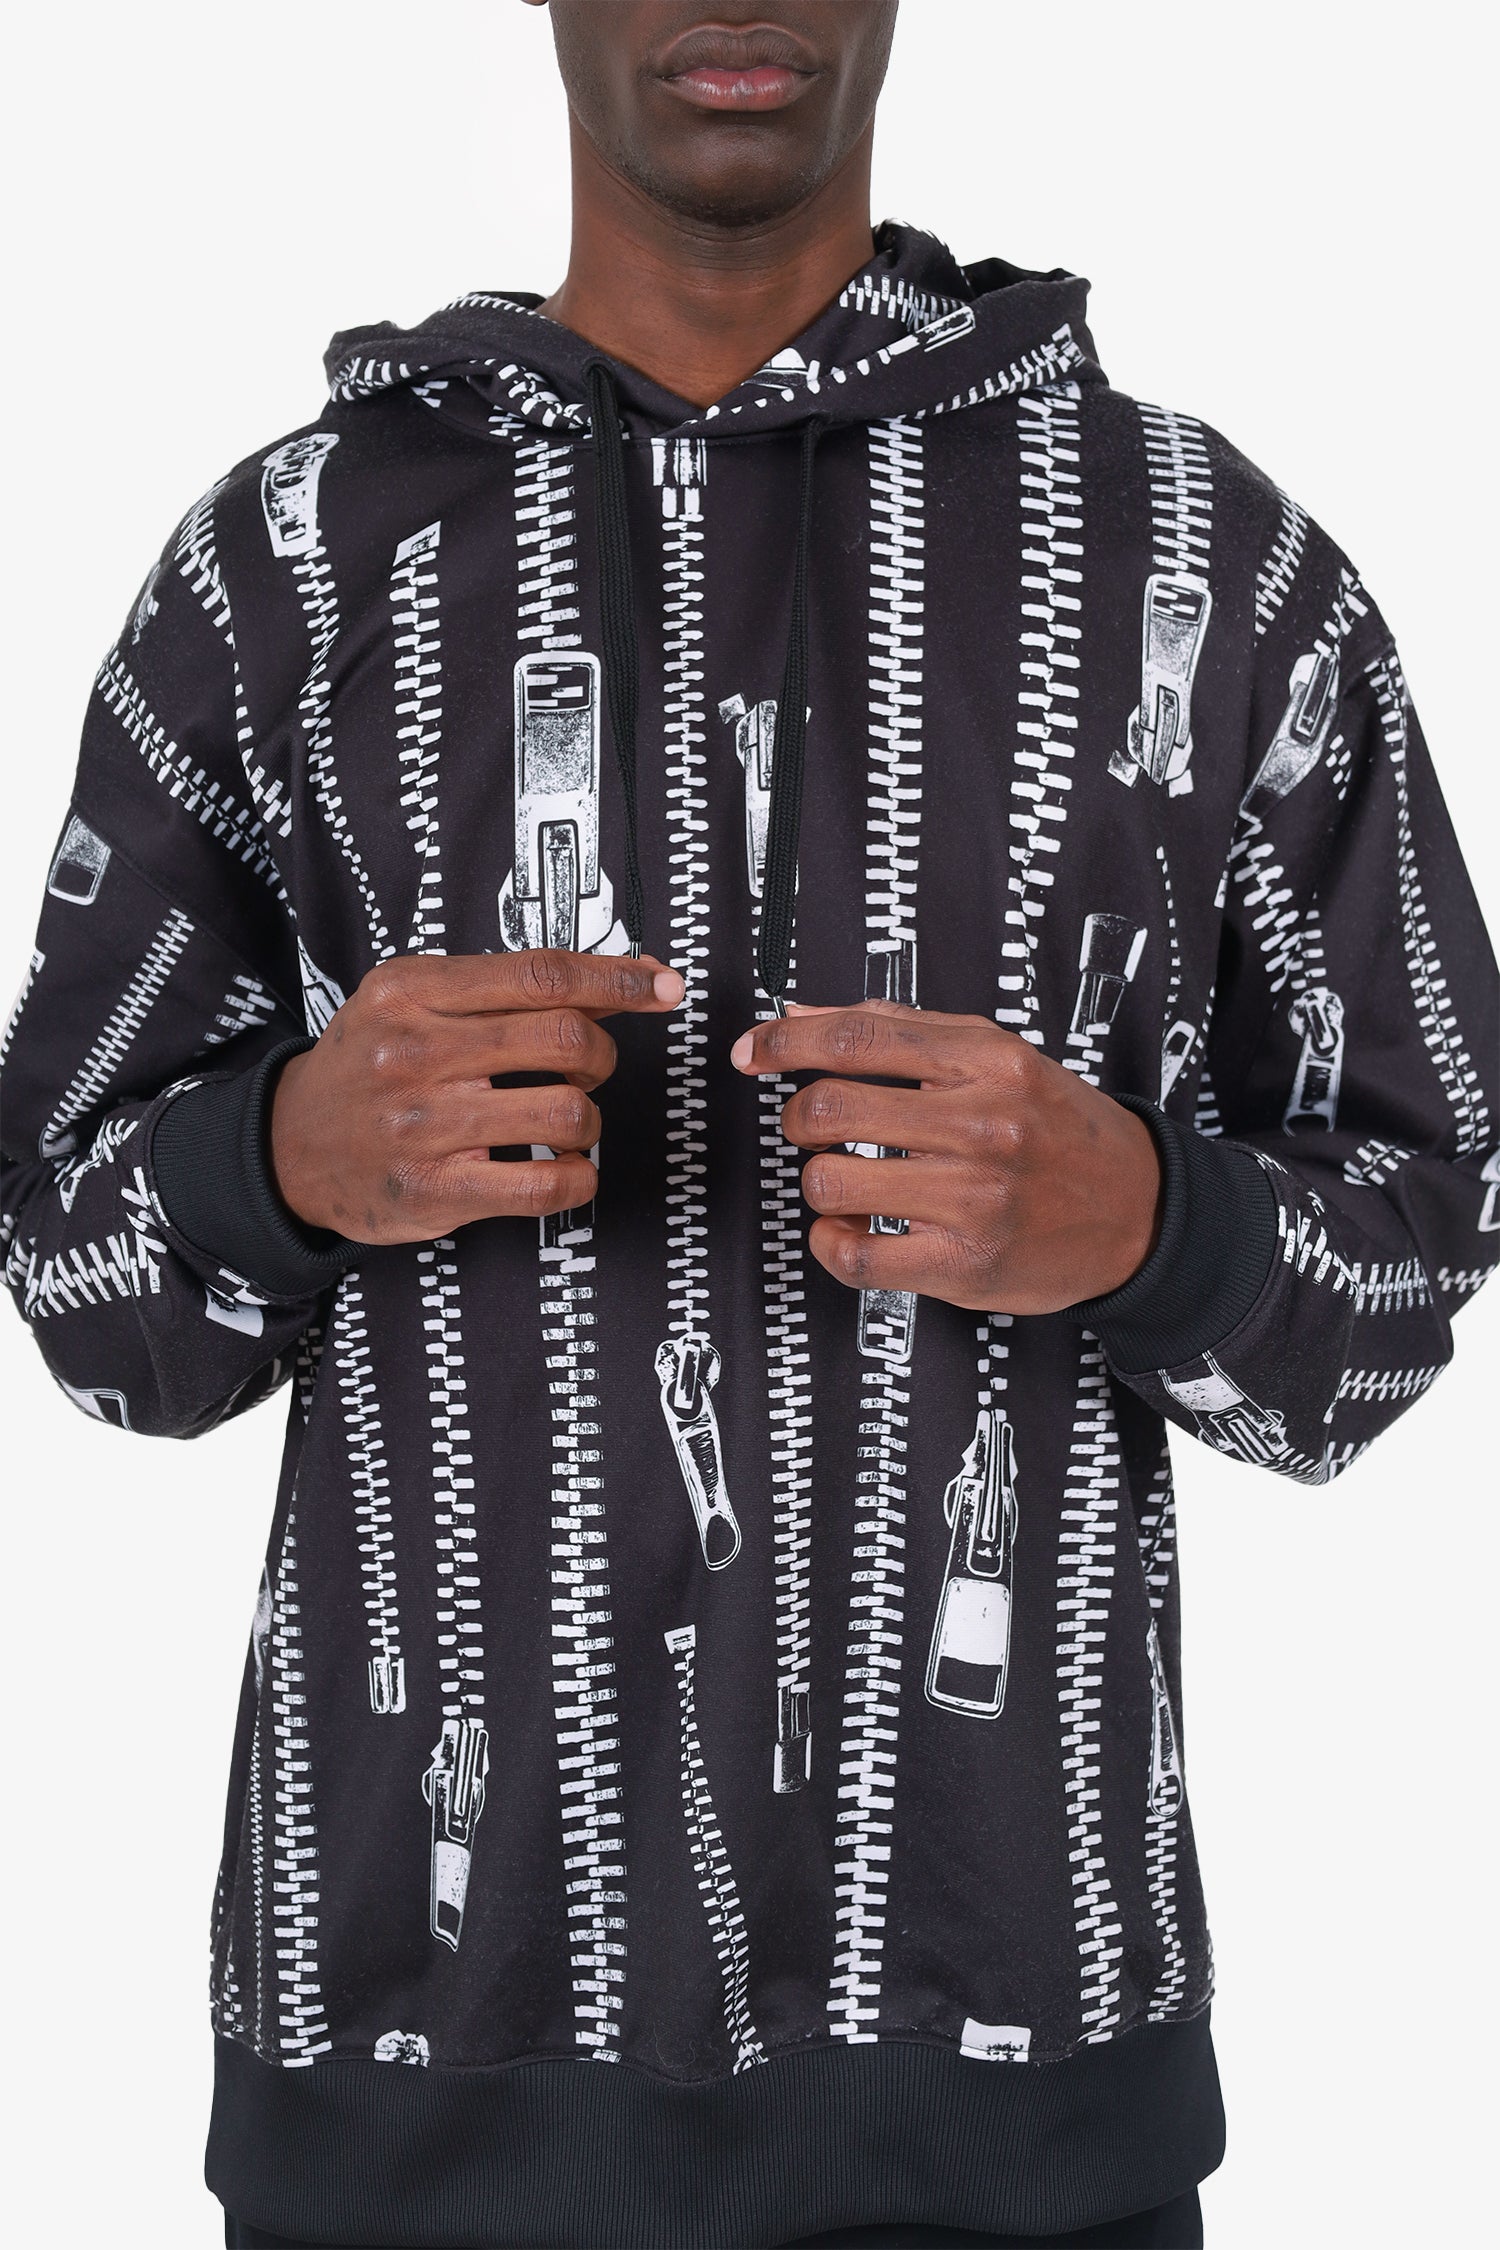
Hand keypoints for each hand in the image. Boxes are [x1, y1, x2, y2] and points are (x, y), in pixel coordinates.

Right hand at [272, 950, 683, 1244]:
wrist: (288, 1147)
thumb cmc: (367, 1067)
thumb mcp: (409, 1000)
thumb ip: (499, 989)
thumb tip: (618, 980)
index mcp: (412, 991)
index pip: (541, 973)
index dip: (617, 980)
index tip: (661, 987)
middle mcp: (415, 1052)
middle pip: (566, 1037)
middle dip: (603, 1054)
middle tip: (589, 1066)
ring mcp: (424, 1126)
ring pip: (568, 1111)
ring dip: (589, 1119)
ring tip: (566, 1121)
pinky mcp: (434, 1191)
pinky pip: (546, 1185)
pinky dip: (578, 1178)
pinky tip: (564, 1169)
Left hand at [731, 1001, 1161, 1315]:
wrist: (1140, 1212)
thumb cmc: (1061, 1132)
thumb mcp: (999, 1057)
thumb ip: (902, 1030)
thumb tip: (805, 1013)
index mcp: (989, 1062)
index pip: (858, 1037)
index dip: (786, 1041)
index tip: (752, 1051)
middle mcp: (983, 1126)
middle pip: (829, 1108)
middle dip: (799, 1117)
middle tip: (814, 1126)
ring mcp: (973, 1199)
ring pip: (830, 1182)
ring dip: (818, 1181)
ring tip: (846, 1178)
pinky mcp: (963, 1265)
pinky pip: (854, 1255)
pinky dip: (831, 1243)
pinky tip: (850, 1228)